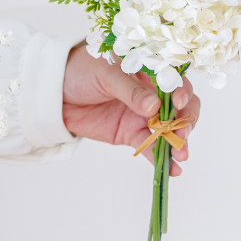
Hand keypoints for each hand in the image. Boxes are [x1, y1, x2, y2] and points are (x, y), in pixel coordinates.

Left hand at [62, 44, 199, 174]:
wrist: (54, 93)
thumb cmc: (80, 71)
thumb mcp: (105, 74)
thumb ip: (130, 91)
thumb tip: (154, 107)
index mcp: (148, 70)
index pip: (175, 80)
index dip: (183, 92)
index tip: (179, 104)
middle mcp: (151, 93)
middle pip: (180, 108)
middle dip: (185, 122)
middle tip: (183, 135)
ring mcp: (142, 115)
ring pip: (168, 130)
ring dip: (177, 143)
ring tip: (181, 157)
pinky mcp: (130, 133)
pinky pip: (150, 146)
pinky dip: (161, 157)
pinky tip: (172, 169)